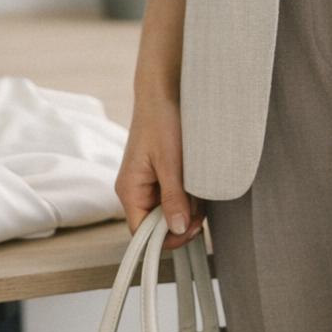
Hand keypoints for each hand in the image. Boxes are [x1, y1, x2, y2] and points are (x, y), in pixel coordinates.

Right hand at [115, 92, 206, 249]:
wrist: (163, 93)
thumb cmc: (162, 122)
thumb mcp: (171, 163)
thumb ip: (173, 198)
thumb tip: (176, 229)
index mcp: (129, 191)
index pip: (141, 233)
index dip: (166, 238)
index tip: (191, 229)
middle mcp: (135, 191)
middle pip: (156, 224)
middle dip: (181, 219)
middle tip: (201, 207)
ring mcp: (146, 183)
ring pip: (168, 211)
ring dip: (187, 206)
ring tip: (200, 189)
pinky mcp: (158, 176)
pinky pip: (172, 196)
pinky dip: (187, 194)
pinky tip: (196, 182)